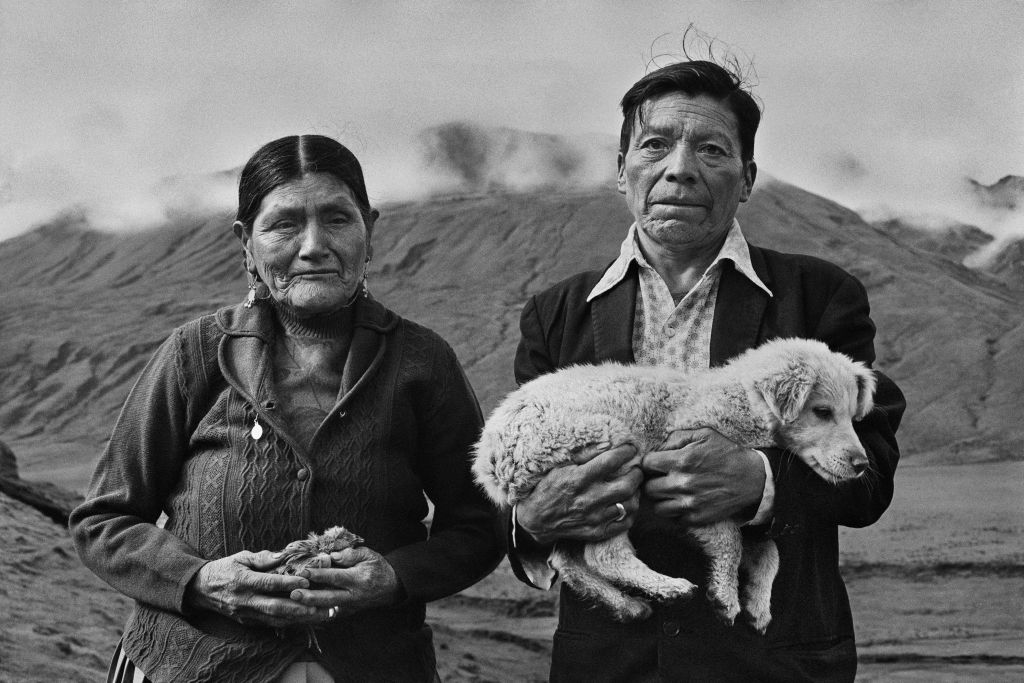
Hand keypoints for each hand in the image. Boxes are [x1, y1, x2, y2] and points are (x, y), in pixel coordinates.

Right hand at [185, 550, 325, 627]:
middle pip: (275, 607)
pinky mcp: (248, 622)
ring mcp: (246, 614)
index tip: (306, 581)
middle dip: (299, 608)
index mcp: (243, 580)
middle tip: (320, 606)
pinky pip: (270, 624)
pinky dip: (289, 622)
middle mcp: (244, 600)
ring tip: (319, 615)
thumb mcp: (241, 557)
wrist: (201, 590)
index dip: (288, 583)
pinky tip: (305, 620)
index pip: (268, 583)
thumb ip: (262, 557)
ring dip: (298, 619)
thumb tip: (283, 555)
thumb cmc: (225, 569)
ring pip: (275, 619)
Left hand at [288, 546, 401, 617]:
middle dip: (310, 596)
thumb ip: (349, 554)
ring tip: (294, 603)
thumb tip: (330, 556)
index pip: (336, 577)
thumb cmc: (378, 567)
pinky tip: (302, 611)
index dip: (319, 574)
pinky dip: (316, 613)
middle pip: (329, 597)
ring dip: (310, 606)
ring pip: (327, 608)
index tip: (304, 571)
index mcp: (358, 579)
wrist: (391, 587)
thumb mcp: (368, 555)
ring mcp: (350, 606)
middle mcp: (353, 595)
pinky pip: (329, 613)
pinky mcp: (347, 612)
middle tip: (293, 594)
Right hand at [516, 443, 642, 544]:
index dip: (625, 452)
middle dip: (636, 474)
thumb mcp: (560, 467)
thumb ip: (584, 455)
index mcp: (578, 480)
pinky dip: (630, 513)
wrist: (536, 519)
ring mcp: (594, 519)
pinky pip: (624, 524)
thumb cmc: (548, 488)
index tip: (631, 448)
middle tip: (637, 468)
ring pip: (629, 505)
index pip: (610, 462)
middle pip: (626, 486)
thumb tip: (606, 443)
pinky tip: (627, 503)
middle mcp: (588, 500)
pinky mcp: (596, 532)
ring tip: (633, 486)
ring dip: (636, 493)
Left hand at [641, 428, 764, 524]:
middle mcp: (682, 484)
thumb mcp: (704, 435)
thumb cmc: (726, 454)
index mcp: (681, 461)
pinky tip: (683, 502)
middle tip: (662, 478)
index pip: (646, 465)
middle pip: (648, 488)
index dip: (650, 463)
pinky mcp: (696, 519)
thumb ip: (677, 437)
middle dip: (653, 481)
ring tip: (671, 491)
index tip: (657, 464)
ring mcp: (689, 504)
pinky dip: (675, 512)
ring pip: (657, 507)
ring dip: (662, 499)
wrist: (753, 479)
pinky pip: (673, 519)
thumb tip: (658, 448)